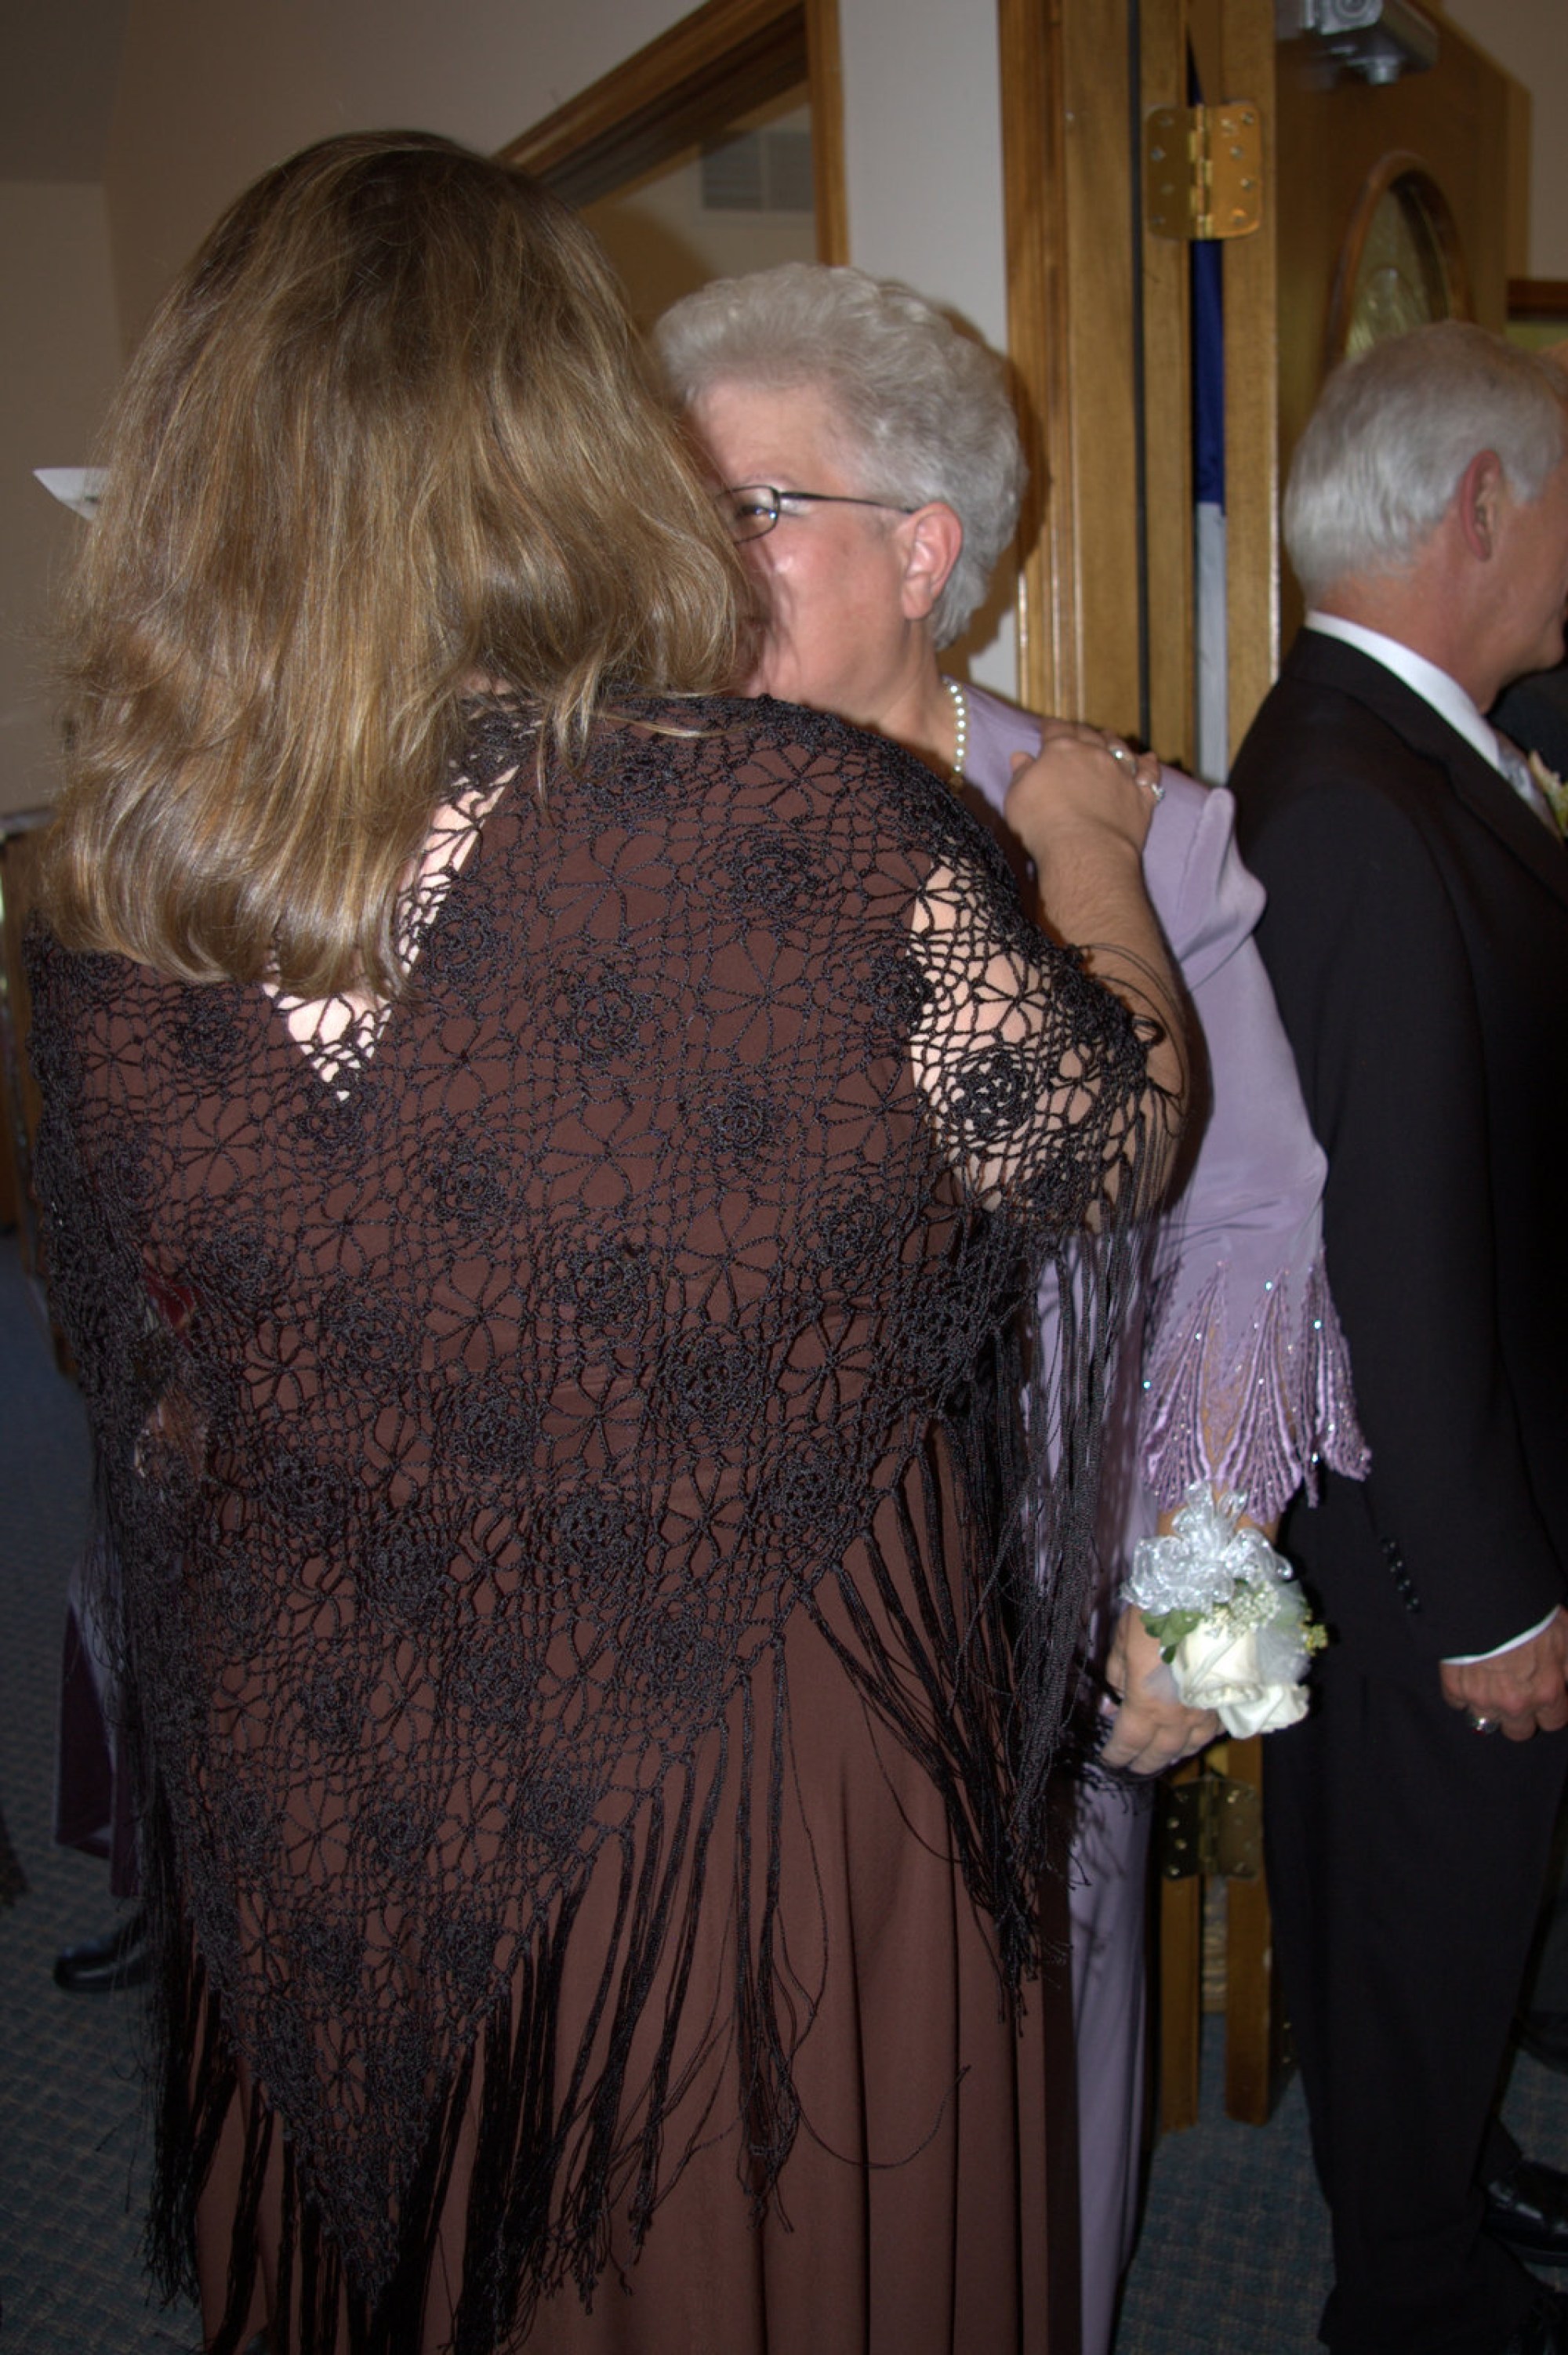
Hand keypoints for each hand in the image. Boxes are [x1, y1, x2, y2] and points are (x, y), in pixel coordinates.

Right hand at [1004, 729, 1162, 869]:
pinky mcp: (1140, 795)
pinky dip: (1148, 764)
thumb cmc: (1042, 825)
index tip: (1046, 727)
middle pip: (1088, 734)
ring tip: (1109, 738)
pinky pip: (1149, 773)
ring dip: (1113, 741)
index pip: (1055, 729)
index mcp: (1061, 750)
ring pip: (1119, 748)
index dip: (1049, 727)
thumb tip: (1020, 757)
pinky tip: (1148, 758)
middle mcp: (1094, 754)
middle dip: (1080, 731)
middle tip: (1075, 732)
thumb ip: (1021, 774)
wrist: (1085, 851)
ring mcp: (1121, 773)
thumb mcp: (1017, 797)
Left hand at [1100, 1604, 1220, 1774]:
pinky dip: (1204, 1735)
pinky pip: (1217, 1727)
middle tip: (1135, 1768)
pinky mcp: (1229, 1698)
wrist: (1206, 1595)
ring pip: (1193, 1744)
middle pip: (1161, 1752)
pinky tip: (1199, 1733)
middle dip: (1145, 1762)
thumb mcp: (1124, 1641)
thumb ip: (1117, 1677)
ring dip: (1176, 1752)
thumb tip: (1111, 1705)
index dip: (1117, 1754)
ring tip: (1166, 1755)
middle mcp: (1179, 1716)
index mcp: (1148, 1704)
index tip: (1109, 1759)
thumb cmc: (1157, 1613)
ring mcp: (1208, 1709)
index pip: (1129, 1742)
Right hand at [1440, 1607, 1567, 1740]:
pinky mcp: (1456, 1689)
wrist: (1487, 1600)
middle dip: (1519, 1716)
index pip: (1552, 1722)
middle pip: (1518, 1731)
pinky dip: (1461, 1692)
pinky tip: (1467, 1673)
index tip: (1541, 1697)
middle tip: (1514, 1692)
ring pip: (1487, 1721)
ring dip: (1489, 1705)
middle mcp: (1517, 1703)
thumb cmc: (1529, 1615)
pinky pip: (1457, 1703)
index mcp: (1548, 1692)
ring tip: (1488, 1681)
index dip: (1548, 1709)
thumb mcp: (1566, 1636)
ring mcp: (1484, 1699)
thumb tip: (1567, 1681)